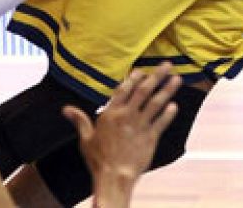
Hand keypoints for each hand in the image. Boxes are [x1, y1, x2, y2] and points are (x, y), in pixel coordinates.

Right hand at [62, 63, 181, 205]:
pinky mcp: (151, 138)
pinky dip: (169, 113)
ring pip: (156, 103)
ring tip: (177, 79)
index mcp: (111, 113)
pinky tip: (174, 105)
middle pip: (144, 91)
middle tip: (167, 65)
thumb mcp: (86, 139)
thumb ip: (79, 120)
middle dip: (156, 76)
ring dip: (167, 90)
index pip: (124, 89)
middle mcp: (127, 116)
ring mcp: (141, 126)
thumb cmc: (98, 159)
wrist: (115, 177)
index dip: (133, 78)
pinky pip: (162, 122)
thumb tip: (65, 109)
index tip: (141, 70)